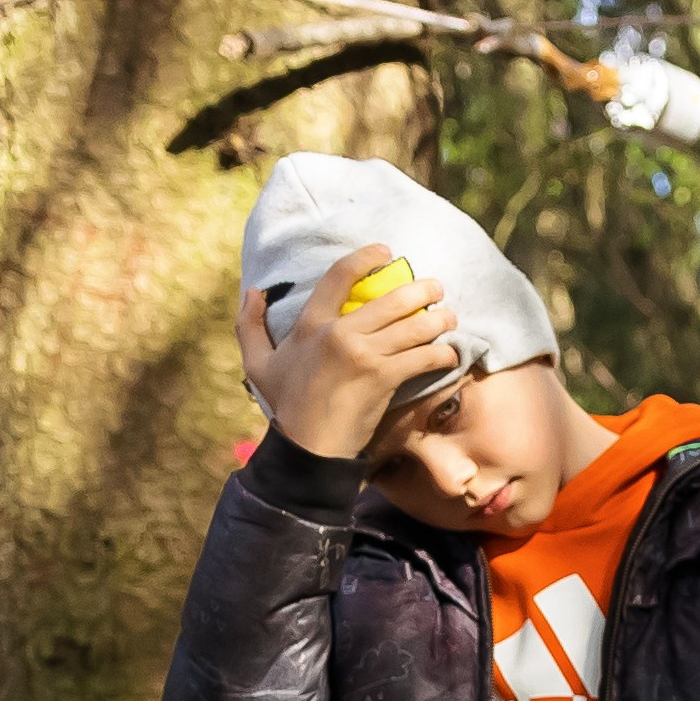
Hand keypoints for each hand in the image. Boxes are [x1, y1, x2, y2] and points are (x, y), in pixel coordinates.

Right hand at [237, 245, 459, 457]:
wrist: (308, 448)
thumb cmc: (286, 407)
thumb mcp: (258, 364)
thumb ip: (250, 326)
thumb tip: (252, 292)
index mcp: (311, 323)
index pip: (340, 276)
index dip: (366, 258)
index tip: (385, 252)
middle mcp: (339, 333)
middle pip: (391, 299)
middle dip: (421, 289)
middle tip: (437, 286)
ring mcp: (364, 355)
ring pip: (412, 326)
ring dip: (438, 319)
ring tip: (450, 317)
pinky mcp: (383, 378)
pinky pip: (422, 357)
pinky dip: (442, 355)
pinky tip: (450, 355)